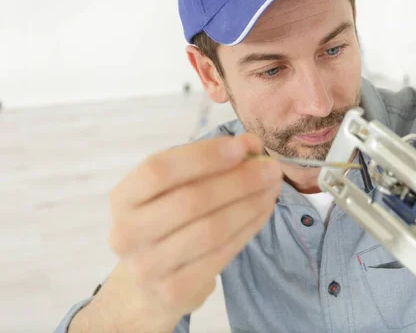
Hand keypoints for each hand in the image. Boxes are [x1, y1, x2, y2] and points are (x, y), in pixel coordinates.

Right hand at [108, 133, 281, 316]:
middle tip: (271, 169)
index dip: (203, 156)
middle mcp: (127, 234)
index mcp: (123, 199)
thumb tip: (251, 145)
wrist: (149, 284)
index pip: (159, 170)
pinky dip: (249, 228)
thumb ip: (209, 163)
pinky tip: (264, 211)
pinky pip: (222, 255)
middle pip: (190, 201)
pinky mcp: (175, 291)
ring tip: (273, 188)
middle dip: (239, 181)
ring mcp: (149, 267)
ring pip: (211, 230)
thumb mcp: (177, 188)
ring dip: (250, 204)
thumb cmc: (168, 222)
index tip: (242, 146)